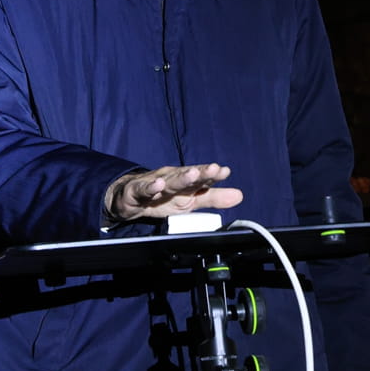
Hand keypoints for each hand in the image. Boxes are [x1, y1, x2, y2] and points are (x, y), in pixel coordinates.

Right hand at [104, 163, 242, 224]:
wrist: (129, 199)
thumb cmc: (163, 197)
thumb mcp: (191, 201)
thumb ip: (214, 198)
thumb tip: (240, 195)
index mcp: (186, 182)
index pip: (202, 177)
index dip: (213, 174)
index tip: (225, 171)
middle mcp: (172, 179)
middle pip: (187, 177)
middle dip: (200, 173)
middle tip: (213, 169)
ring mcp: (155, 183)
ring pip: (169, 181)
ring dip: (180, 178)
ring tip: (192, 174)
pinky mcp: (137, 191)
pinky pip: (144, 189)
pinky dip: (151, 187)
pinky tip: (158, 185)